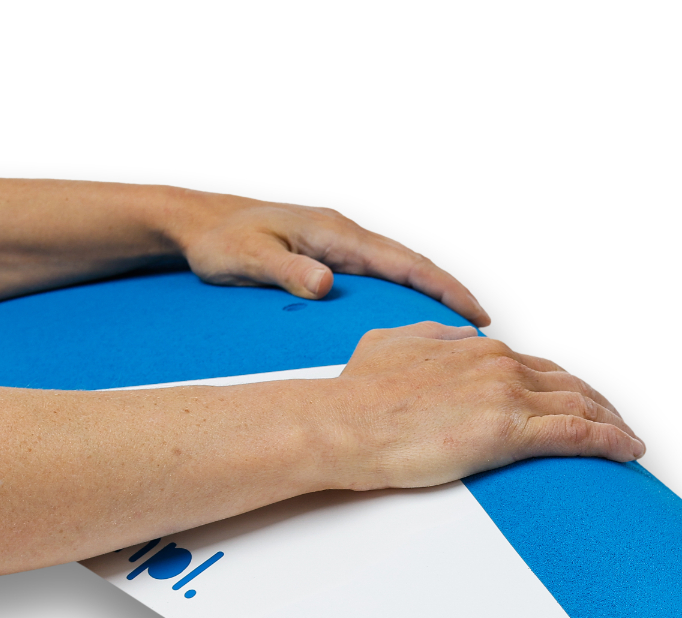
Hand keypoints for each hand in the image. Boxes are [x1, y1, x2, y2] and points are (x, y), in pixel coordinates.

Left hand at [174, 197, 490, 326]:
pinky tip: (412, 321)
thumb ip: (285, 271)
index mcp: (336, 233)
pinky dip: (406, 296)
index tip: (476, 313)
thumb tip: (326, 284)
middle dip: (451, 294)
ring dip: (431, 296)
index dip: (444, 288)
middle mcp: (346, 236)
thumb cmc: (219, 240)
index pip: (405, 262)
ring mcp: (340, 245)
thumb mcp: (247, 258)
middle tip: (484, 330)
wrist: (197, 223)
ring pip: (400, 272)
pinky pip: (381, 278)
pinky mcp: (331, 257)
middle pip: (414, 265)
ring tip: (459, 331)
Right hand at [321, 323, 643, 488]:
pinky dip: (611, 440)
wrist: (343, 422)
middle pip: (569, 384)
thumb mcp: (394, 343)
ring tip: (629, 442)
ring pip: (581, 405)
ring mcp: (507, 396)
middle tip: (618, 424)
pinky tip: (629, 450)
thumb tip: (460, 332)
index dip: (567, 387)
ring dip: (613, 423)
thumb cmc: (358, 394)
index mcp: (477, 348)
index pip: (539, 367)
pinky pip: (578, 433)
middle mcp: (500, 365)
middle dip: (600, 404)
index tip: (582, 402)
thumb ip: (434, 335)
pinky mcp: (508, 432)